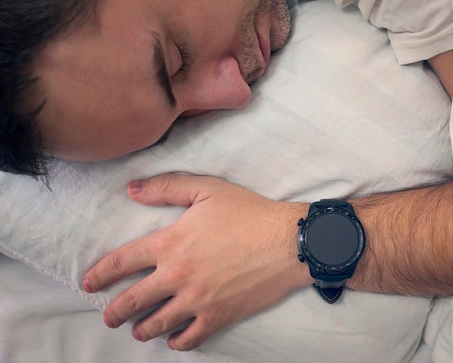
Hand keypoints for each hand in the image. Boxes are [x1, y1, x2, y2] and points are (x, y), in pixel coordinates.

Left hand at [82, 174, 310, 350]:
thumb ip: (167, 187)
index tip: (88, 283)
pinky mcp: (218, 316)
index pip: (122, 262)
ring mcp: (196, 300)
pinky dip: (176, 342)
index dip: (100, 274)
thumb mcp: (207, 189)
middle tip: (108, 317)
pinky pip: (189, 338)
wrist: (287, 241)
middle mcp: (176, 275)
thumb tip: (132, 189)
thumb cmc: (249, 213)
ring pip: (156, 324)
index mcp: (170, 243)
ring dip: (141, 329)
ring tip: (137, 331)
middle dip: (114, 312)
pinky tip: (174, 339)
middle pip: (132, 301)